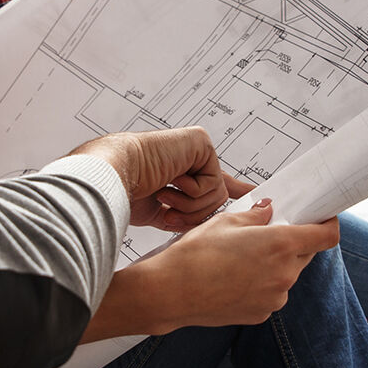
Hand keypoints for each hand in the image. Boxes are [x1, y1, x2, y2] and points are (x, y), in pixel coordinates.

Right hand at [71, 127, 233, 230]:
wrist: (114, 177)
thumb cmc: (128, 192)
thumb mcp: (165, 212)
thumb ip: (189, 213)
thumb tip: (211, 224)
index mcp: (183, 172)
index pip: (214, 183)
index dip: (235, 189)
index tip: (253, 191)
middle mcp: (191, 159)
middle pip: (217, 199)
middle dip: (195, 214)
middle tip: (169, 210)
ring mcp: (197, 149)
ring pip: (217, 195)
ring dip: (190, 206)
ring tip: (165, 196)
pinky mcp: (201, 143)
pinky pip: (213, 182)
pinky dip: (191, 192)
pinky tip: (171, 182)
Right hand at [84, 200, 340, 339]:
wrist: (171, 292)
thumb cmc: (196, 253)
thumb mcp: (226, 221)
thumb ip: (256, 216)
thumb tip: (269, 211)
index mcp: (281, 245)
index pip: (327, 236)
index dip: (328, 225)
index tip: (322, 218)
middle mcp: (285, 274)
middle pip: (306, 254)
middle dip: (293, 242)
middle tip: (268, 234)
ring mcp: (275, 298)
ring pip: (287, 274)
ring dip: (275, 265)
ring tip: (241, 260)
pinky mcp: (262, 314)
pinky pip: (271, 293)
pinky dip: (261, 284)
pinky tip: (234, 279)